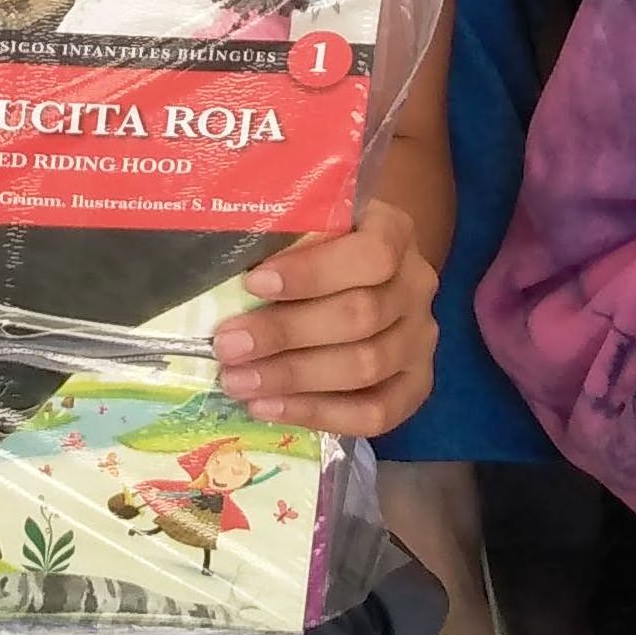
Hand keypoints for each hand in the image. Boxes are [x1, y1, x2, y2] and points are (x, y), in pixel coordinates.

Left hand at [212, 199, 435, 433]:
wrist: (366, 270)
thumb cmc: (321, 241)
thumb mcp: (308, 220)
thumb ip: (279, 230)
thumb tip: (215, 251)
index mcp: (394, 231)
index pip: (370, 254)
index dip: (312, 273)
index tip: (254, 282)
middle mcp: (416, 285)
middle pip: (361, 316)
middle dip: (286, 333)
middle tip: (227, 345)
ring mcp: (420, 339)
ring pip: (366, 367)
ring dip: (294, 378)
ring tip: (237, 381)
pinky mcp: (416, 385)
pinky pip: (376, 413)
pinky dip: (319, 414)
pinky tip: (269, 408)